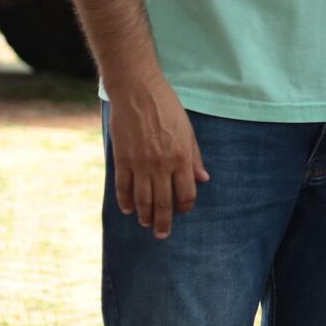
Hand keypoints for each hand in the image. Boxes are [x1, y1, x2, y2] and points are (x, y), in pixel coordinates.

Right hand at [111, 76, 208, 239]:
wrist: (137, 91)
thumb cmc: (167, 108)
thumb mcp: (189, 131)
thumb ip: (195, 157)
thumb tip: (204, 179)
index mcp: (182, 158)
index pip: (186, 194)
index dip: (185, 207)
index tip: (182, 212)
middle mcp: (161, 165)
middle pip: (163, 203)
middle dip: (163, 222)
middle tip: (162, 234)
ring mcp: (140, 164)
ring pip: (142, 200)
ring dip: (145, 216)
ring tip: (146, 224)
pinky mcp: (121, 159)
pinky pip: (123, 187)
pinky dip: (125, 201)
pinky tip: (128, 209)